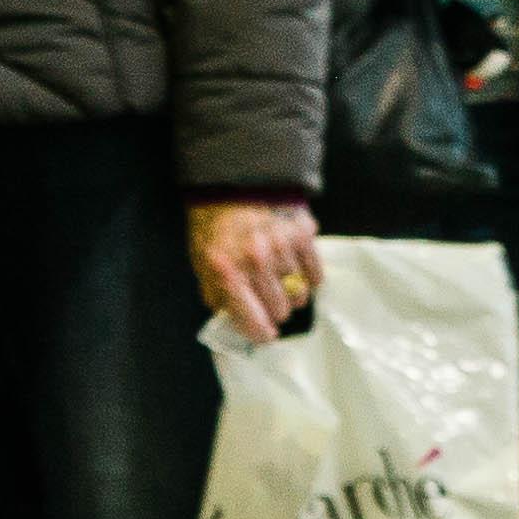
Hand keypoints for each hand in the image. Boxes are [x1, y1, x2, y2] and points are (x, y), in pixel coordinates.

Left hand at [189, 196, 322, 342]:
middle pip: (281, 311)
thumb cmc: (215, 227)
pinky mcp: (303, 233)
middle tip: (268, 300)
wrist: (232, 184)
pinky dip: (309, 277)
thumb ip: (218, 296)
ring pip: (300, 295)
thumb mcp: (203, 264)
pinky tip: (297, 269)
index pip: (254, 322)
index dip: (261, 334)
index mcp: (228, 272)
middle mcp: (257, 261)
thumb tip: (234, 325)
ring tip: (281, 283)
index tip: (266, 334)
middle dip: (275, 310)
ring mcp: (283, 247)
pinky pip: (316, 274)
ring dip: (292, 293)